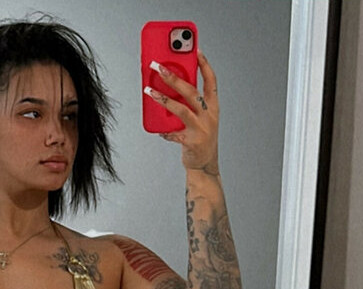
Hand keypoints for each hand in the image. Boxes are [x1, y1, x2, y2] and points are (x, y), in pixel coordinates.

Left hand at [145, 51, 219, 173]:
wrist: (204, 164)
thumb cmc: (200, 137)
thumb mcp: (201, 117)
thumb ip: (191, 103)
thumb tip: (170, 86)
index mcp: (213, 106)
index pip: (211, 80)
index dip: (204, 65)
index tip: (197, 50)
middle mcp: (209, 115)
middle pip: (191, 91)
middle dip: (174, 77)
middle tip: (159, 67)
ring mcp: (201, 129)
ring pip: (181, 109)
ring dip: (163, 99)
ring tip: (149, 91)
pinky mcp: (192, 142)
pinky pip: (173, 133)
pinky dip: (164, 131)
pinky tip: (158, 129)